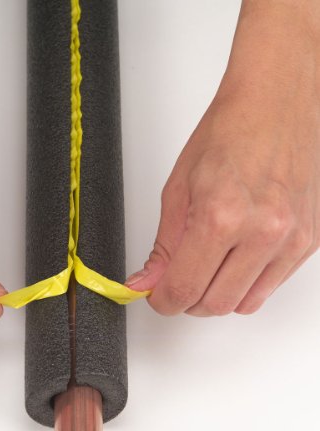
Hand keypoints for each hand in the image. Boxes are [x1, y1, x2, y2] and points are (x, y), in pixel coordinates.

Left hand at [126, 1, 319, 315]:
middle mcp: (261, 233)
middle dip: (186, 301)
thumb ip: (164, 245)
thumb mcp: (178, 189)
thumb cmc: (227, 134)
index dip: (164, 301)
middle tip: (176, 281)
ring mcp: (290, 239)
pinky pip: (269, 288)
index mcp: (220, 216)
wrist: (276, 104)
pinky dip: (244, 286)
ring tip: (205, 269)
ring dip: (215, 297)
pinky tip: (233, 262)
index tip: (157, 297)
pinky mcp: (308, 241)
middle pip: (214, 304)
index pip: (184, 288)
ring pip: (242, 304)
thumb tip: (148, 281)